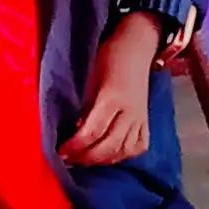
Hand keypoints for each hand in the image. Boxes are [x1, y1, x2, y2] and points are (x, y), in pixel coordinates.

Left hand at [58, 12, 159, 166]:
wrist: (137, 48)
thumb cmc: (109, 58)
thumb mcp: (91, 79)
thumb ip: (86, 107)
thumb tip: (75, 132)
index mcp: (112, 98)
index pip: (93, 131)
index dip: (75, 146)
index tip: (61, 151)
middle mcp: (130, 112)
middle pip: (108, 146)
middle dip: (85, 157)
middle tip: (69, 160)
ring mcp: (141, 119)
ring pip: (124, 151)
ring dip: (102, 160)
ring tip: (84, 160)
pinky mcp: (147, 121)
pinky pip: (138, 147)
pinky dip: (123, 156)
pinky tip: (110, 156)